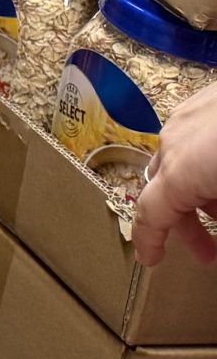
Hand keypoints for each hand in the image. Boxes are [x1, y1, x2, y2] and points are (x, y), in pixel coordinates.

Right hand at [134, 83, 216, 265]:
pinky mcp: (207, 97)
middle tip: (210, 253)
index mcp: (181, 171)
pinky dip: (207, 162)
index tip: (151, 261)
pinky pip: (196, 137)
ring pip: (182, 162)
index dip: (148, 241)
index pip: (150, 214)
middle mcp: (174, 141)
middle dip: (187, 224)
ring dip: (200, 192)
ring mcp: (189, 113)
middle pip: (166, 188)